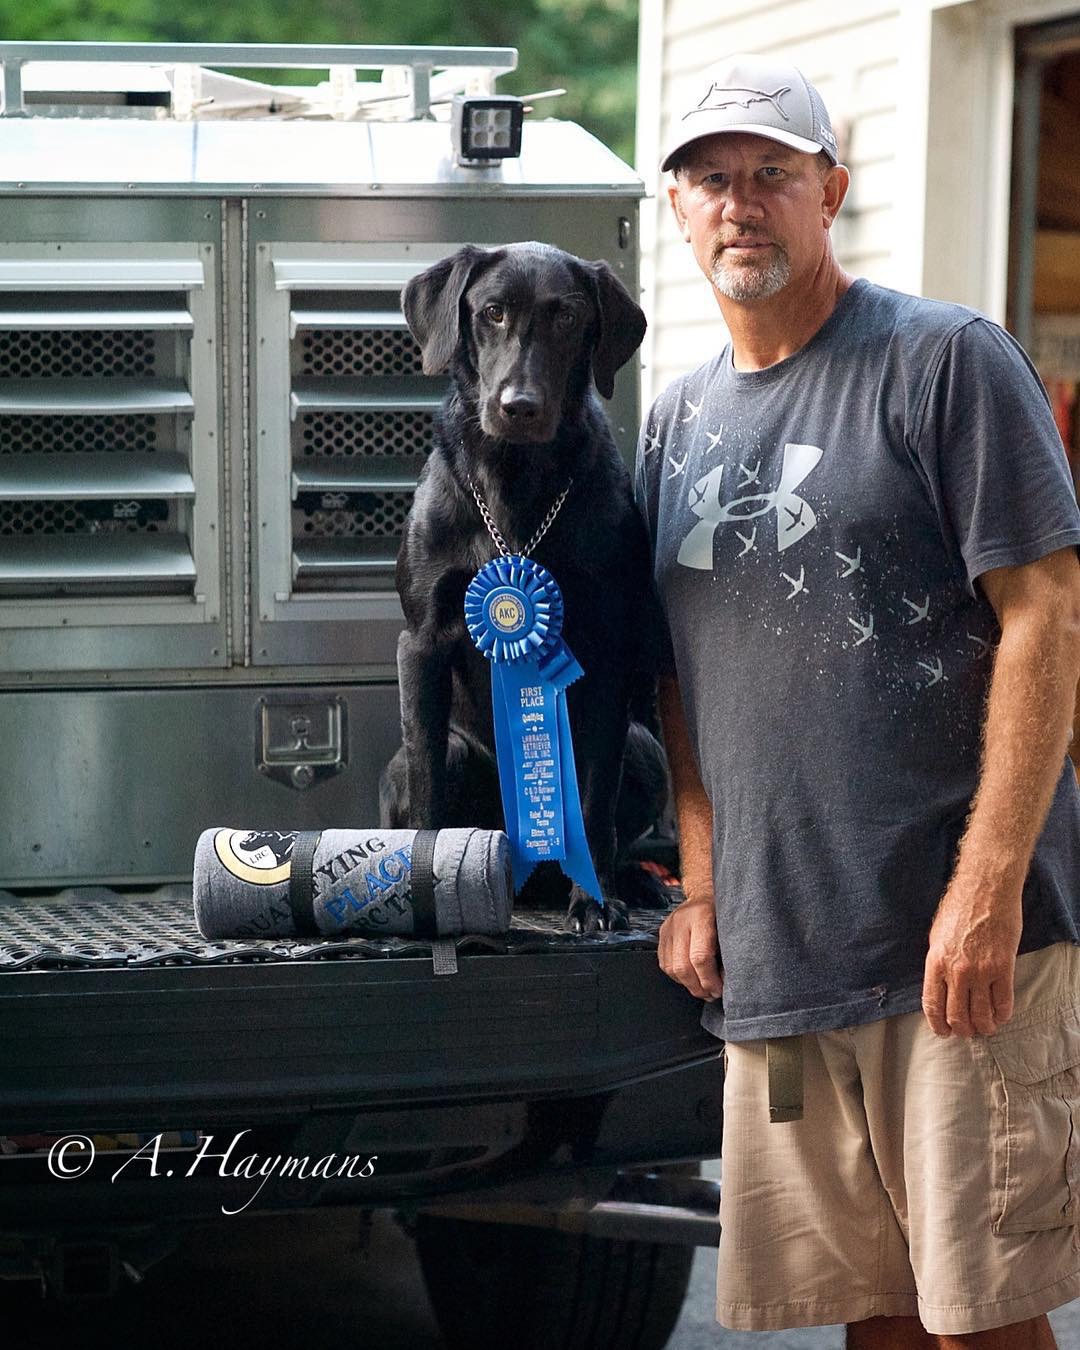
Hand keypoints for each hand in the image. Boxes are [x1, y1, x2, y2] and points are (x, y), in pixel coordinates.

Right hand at [658, 897, 723, 1001]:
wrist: (704, 894)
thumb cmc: (722, 912)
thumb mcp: (730, 926)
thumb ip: (727, 951)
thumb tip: (724, 980)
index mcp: (701, 916)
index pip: (700, 957)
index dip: (710, 979)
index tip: (719, 989)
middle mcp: (681, 921)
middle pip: (683, 966)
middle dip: (698, 986)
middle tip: (711, 994)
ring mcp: (668, 927)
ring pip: (671, 967)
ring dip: (687, 985)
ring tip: (702, 990)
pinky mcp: (661, 934)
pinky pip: (664, 964)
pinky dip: (677, 977)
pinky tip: (691, 978)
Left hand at [922, 875, 1022, 1036]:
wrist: (985, 890)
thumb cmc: (958, 908)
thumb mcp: (936, 936)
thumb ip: (938, 964)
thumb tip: (941, 987)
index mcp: (935, 963)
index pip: (932, 1005)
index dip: (938, 1025)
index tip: (944, 1032)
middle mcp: (956, 971)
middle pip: (957, 1016)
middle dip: (962, 1029)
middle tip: (967, 1030)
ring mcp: (981, 971)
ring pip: (981, 1014)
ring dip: (984, 1026)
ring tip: (985, 1027)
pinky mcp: (1003, 968)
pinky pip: (1004, 1002)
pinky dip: (1002, 1014)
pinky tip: (1001, 1015)